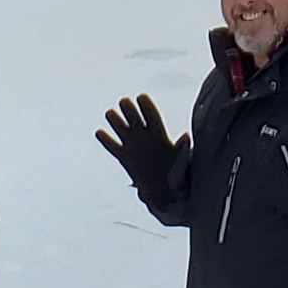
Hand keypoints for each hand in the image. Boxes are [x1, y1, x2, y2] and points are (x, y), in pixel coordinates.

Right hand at [96, 94, 182, 210]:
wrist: (166, 191)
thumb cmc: (178, 174)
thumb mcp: (181, 160)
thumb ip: (182, 148)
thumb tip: (186, 136)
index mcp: (159, 133)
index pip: (151, 113)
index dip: (145, 103)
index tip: (141, 97)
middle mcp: (144, 135)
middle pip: (132, 113)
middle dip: (127, 106)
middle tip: (125, 104)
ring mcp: (132, 144)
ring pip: (119, 124)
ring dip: (114, 118)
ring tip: (113, 116)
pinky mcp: (123, 156)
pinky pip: (110, 144)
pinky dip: (104, 138)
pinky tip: (101, 133)